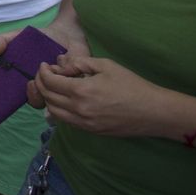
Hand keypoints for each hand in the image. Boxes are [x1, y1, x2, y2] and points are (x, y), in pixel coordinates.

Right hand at [0, 15, 90, 106]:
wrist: (67, 32)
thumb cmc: (42, 38)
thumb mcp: (19, 36)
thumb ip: (3, 40)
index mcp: (34, 83)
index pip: (32, 99)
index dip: (32, 95)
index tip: (30, 83)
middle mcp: (49, 88)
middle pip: (44, 103)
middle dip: (41, 93)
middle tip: (42, 78)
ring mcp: (64, 86)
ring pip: (60, 99)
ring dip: (56, 86)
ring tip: (55, 71)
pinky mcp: (79, 82)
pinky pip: (76, 89)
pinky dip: (71, 79)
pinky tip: (68, 68)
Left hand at [29, 56, 168, 136]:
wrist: (154, 112)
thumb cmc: (132, 85)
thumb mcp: (106, 66)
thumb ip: (80, 63)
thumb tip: (62, 66)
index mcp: (81, 91)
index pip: (50, 82)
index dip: (43, 72)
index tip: (45, 65)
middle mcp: (78, 110)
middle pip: (48, 97)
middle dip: (42, 83)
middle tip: (46, 74)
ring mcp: (84, 123)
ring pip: (53, 112)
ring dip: (48, 98)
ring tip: (54, 87)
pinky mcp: (90, 131)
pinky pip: (66, 121)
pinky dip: (59, 109)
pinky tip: (65, 100)